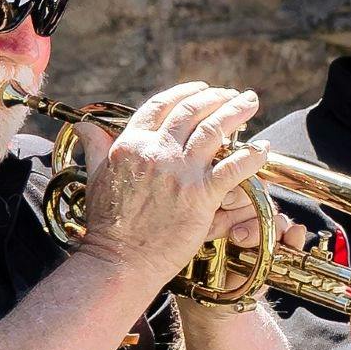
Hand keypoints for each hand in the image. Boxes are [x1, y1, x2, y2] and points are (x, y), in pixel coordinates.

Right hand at [75, 84, 270, 280]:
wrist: (120, 260)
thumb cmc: (108, 226)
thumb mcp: (95, 178)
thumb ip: (97, 148)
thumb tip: (86, 125)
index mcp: (130, 145)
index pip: (161, 106)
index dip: (184, 92)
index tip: (202, 89)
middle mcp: (156, 152)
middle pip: (191, 111)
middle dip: (216, 97)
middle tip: (233, 94)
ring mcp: (179, 172)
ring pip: (214, 130)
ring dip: (236, 112)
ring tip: (251, 102)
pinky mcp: (200, 195)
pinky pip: (233, 167)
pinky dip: (251, 155)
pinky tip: (264, 148)